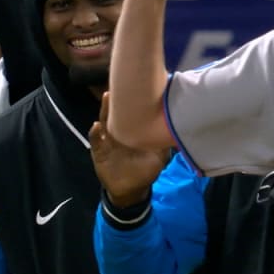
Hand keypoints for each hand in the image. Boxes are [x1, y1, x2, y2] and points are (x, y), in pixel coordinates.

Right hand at [89, 91, 169, 207]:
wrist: (130, 189)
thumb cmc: (145, 171)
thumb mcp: (159, 157)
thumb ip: (166, 144)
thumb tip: (179, 131)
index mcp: (133, 133)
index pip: (132, 114)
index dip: (135, 102)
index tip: (140, 87)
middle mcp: (119, 134)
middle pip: (117, 113)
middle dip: (118, 100)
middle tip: (121, 84)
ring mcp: (108, 142)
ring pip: (105, 123)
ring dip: (105, 110)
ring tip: (107, 97)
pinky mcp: (99, 153)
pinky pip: (96, 142)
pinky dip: (95, 134)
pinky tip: (96, 126)